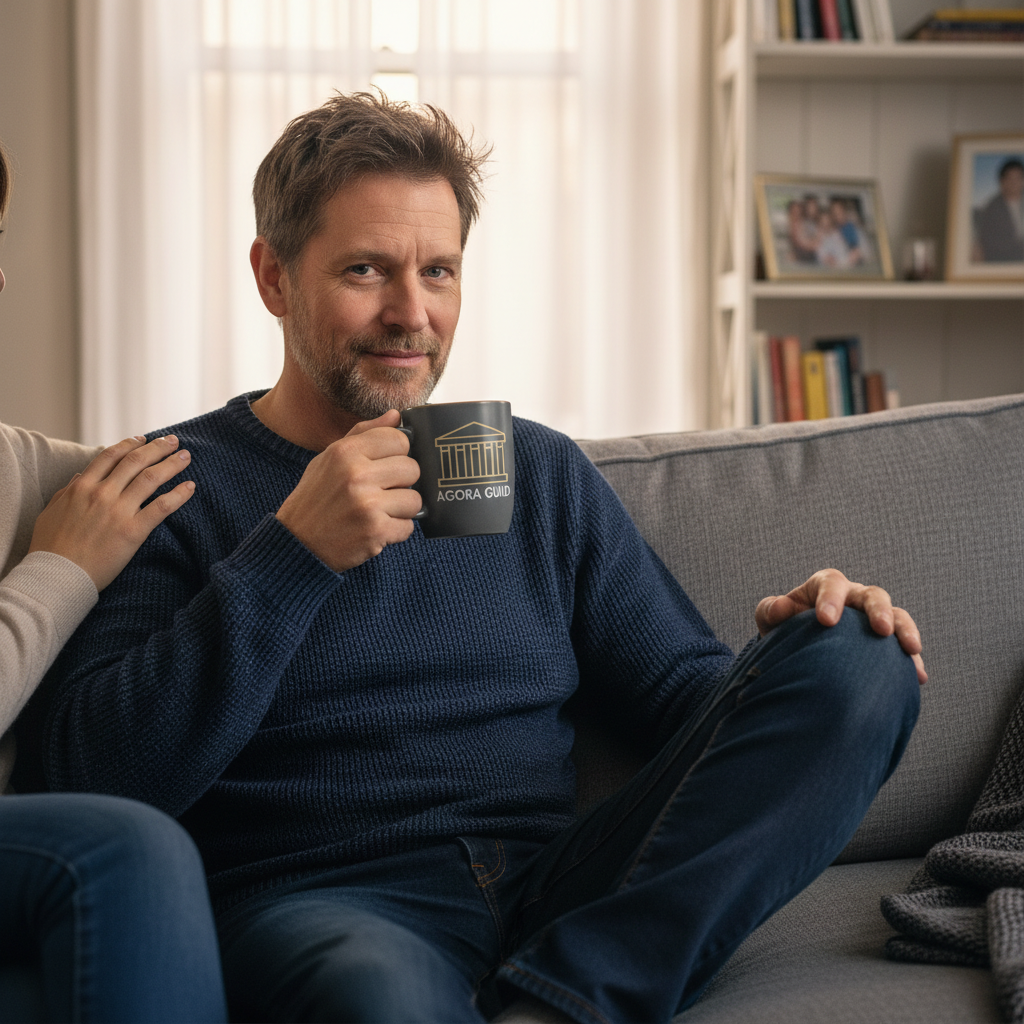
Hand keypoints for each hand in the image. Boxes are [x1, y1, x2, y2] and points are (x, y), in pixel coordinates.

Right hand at [29, 435, 195, 590]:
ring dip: (171, 464)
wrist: (56, 576)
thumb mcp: (51, 512)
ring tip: (185, 457)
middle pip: (135, 462)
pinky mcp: (133, 531)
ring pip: (151, 478)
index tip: (144, 439)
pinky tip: (190, 487)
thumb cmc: (50, 548)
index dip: (130, 444)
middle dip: (156, 448)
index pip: (110, 456)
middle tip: (172, 441)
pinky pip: (161, 507)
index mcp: (81, 487)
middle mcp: (102, 494)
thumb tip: (81, 475)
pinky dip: (178, 495)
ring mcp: (118, 511)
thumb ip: (67, 491)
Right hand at [275, 410, 421, 572]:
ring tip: (378, 511)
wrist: (296, 542)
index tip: (386, 465)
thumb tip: (396, 415)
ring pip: (414, 499)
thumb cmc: (316, 498)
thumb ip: (364, 434)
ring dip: (401, 509)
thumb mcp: (330, 458)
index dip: (397, 453)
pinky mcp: (375, 531)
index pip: (399, 439)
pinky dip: (396, 531)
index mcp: (345, 452)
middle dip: (401, 482)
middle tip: (381, 492)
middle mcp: (356, 475)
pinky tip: (375, 528)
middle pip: (412, 468)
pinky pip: (408, 527)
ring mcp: (367, 504)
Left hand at [755, 568, 926, 684]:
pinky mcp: (885, 641)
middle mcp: (853, 597)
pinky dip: (912, 661)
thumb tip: (782, 607)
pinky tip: (918, 677)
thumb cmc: (783, 627)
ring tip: (911, 649)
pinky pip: (903, 647)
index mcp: (825, 586)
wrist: (798, 649)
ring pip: (896, 616)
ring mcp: (872, 617)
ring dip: (905, 630)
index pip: (832, 583)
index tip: (825, 621)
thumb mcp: (771, 617)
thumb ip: (772, 610)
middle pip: (871, 595)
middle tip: (880, 629)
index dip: (831, 599)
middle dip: (878, 610)